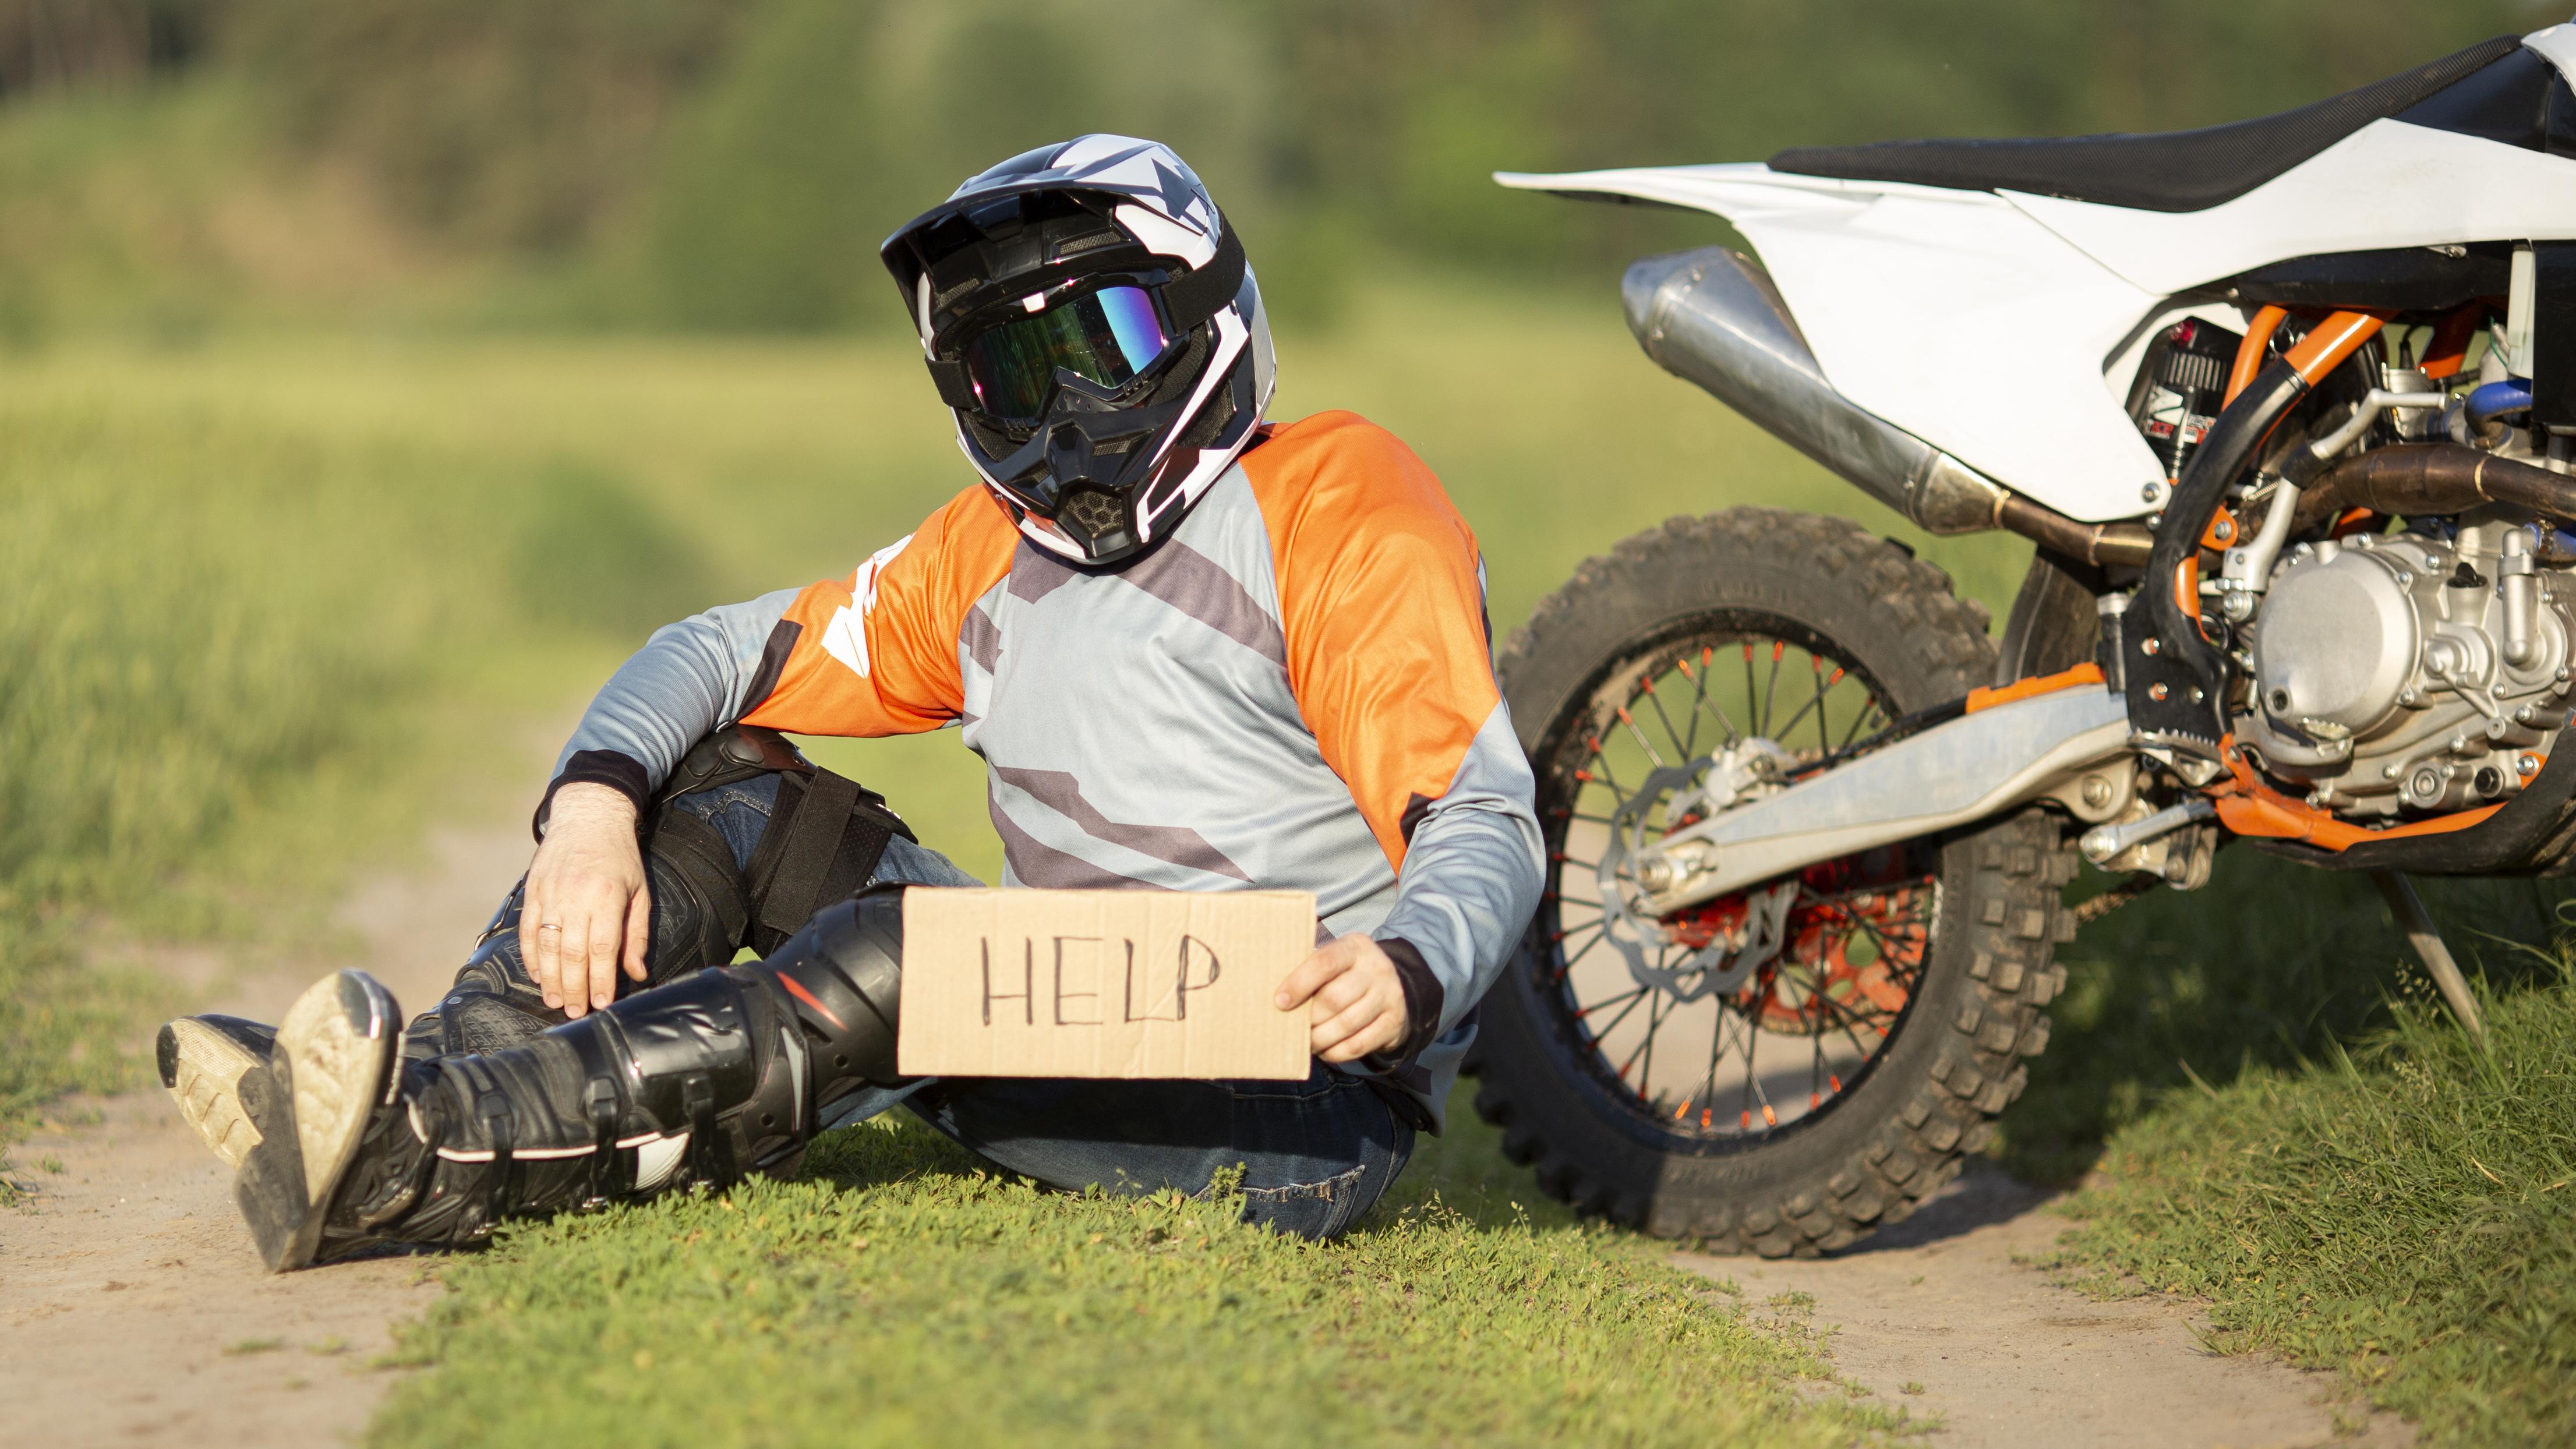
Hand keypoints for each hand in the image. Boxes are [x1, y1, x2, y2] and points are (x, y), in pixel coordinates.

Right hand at [520, 783, 650, 1018]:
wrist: (588, 816)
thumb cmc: (620, 858)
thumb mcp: (639, 892)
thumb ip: (637, 934)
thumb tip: (636, 973)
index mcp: (608, 896)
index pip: (602, 948)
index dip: (601, 980)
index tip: (602, 1004)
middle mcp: (576, 896)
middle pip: (572, 953)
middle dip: (574, 988)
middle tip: (575, 1012)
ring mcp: (551, 893)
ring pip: (547, 945)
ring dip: (550, 979)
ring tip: (554, 1002)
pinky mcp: (533, 890)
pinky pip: (527, 930)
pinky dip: (530, 956)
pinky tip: (536, 975)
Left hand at [1274, 935, 1408, 1064]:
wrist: (1392, 988)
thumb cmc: (1346, 974)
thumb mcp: (1333, 961)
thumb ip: (1309, 970)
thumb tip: (1273, 994)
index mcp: (1355, 947)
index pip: (1325, 963)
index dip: (1299, 984)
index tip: (1280, 1002)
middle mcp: (1377, 968)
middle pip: (1334, 999)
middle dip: (1309, 1018)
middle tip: (1292, 1028)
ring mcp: (1390, 995)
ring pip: (1346, 1025)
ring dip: (1320, 1038)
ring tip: (1306, 1042)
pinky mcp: (1394, 1023)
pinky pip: (1359, 1045)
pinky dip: (1336, 1052)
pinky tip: (1324, 1051)